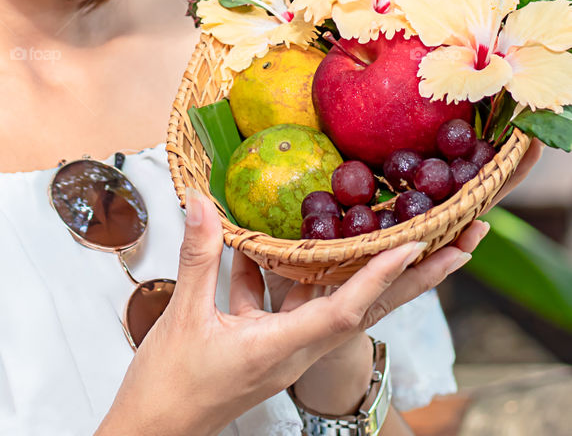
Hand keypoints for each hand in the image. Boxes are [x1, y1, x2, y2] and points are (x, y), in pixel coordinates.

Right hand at [103, 192, 480, 435]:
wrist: (152, 433)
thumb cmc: (171, 390)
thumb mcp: (185, 318)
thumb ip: (200, 257)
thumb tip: (204, 201)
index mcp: (284, 350)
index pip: (346, 310)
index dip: (382, 276)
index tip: (416, 244)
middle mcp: (296, 350)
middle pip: (365, 307)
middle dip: (416, 276)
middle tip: (461, 242)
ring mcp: (283, 348)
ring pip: (331, 300)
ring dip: (362, 267)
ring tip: (400, 231)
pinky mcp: (263, 344)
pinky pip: (288, 302)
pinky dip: (285, 271)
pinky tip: (261, 240)